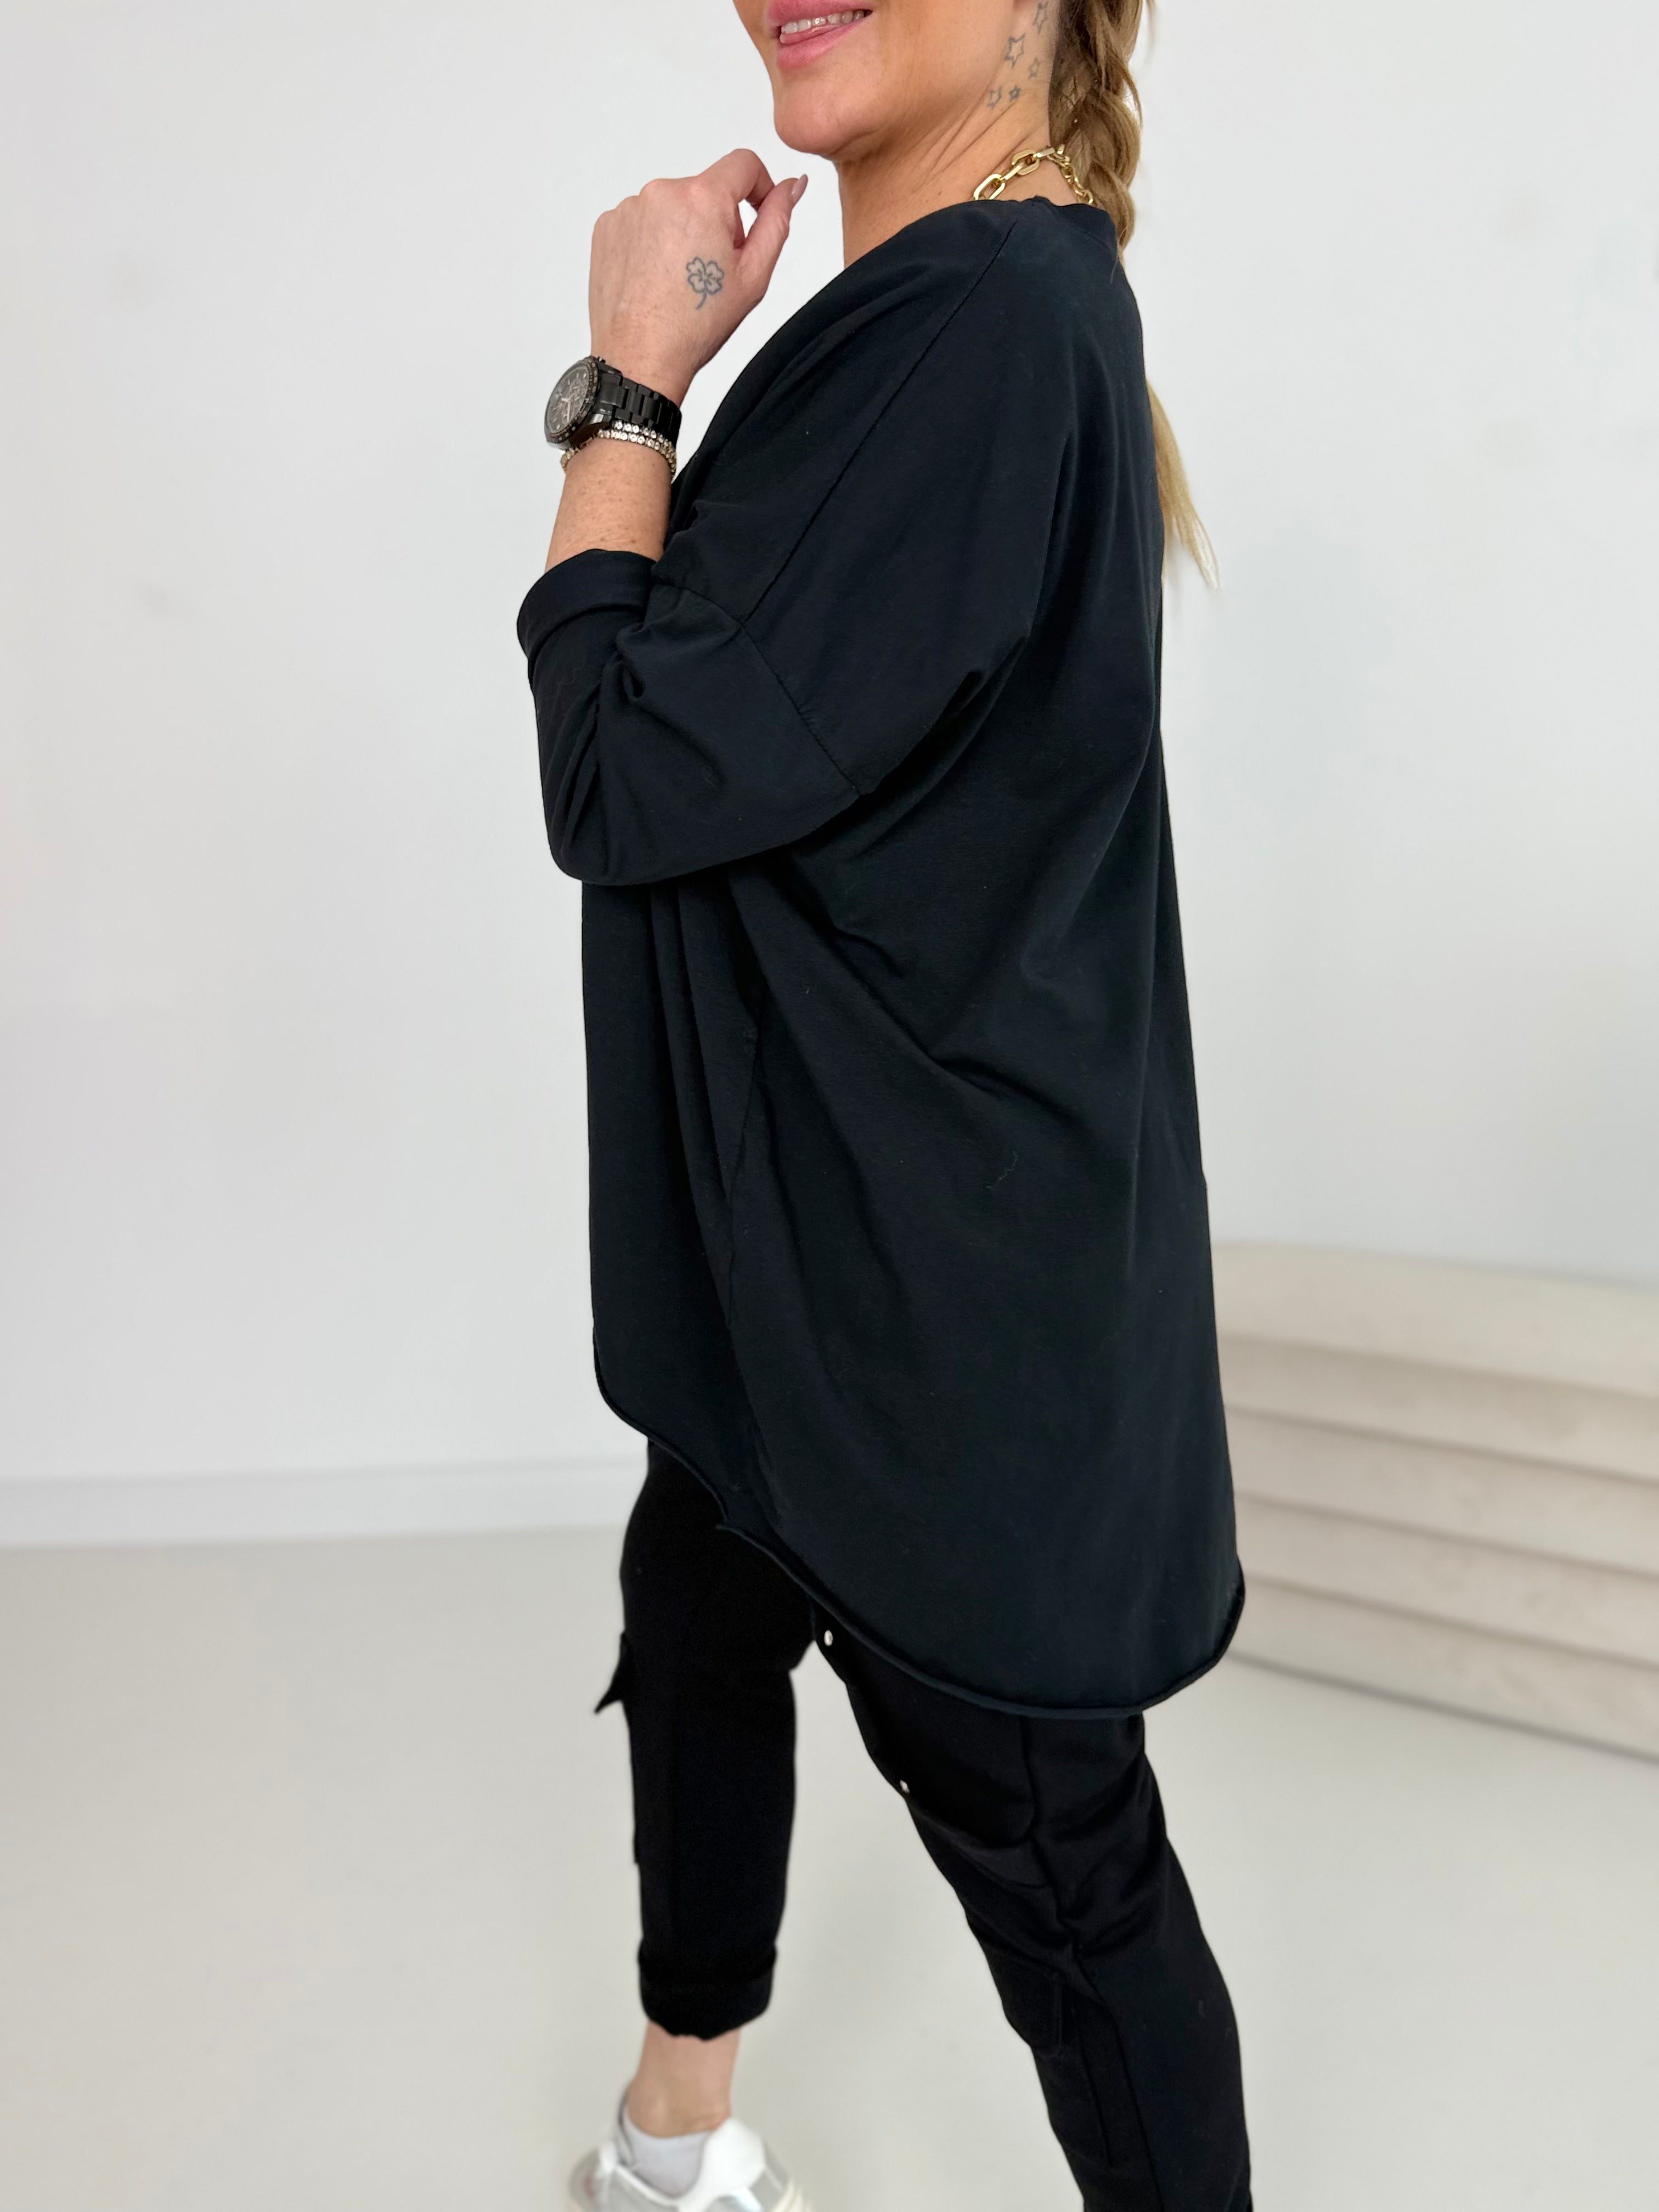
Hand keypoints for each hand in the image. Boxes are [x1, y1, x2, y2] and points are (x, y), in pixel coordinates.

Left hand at [587, 149, 807, 406]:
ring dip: (683, 230)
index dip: (759, 188)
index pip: (743, 164)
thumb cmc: (695, 325)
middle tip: (713, 269)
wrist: (640, 357)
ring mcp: (629, 208)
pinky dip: (653, 241)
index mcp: (702, 198)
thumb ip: (777, 221)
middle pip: (705, 190)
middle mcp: (662, 192)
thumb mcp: (753, 275)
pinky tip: (655, 276)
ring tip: (679, 278)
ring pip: (673, 206)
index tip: (756, 215)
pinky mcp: (607, 226)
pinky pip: (642, 220)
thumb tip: (792, 186)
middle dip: (717, 220)